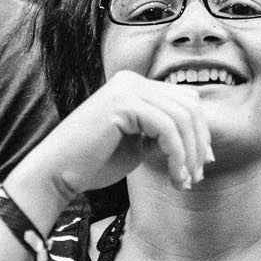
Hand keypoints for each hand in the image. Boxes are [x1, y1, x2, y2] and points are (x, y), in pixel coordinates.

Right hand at [17, 71, 213, 205]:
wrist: (56, 173)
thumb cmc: (94, 163)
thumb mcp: (139, 144)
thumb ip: (164, 135)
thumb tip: (204, 145)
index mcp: (135, 85)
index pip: (185, 100)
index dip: (200, 132)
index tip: (201, 164)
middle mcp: (131, 80)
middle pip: (189, 105)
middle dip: (198, 143)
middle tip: (195, 176)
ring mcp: (126, 88)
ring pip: (182, 117)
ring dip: (188, 154)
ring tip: (184, 181)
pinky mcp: (122, 103)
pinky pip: (166, 127)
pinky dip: (177, 155)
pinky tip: (175, 176)